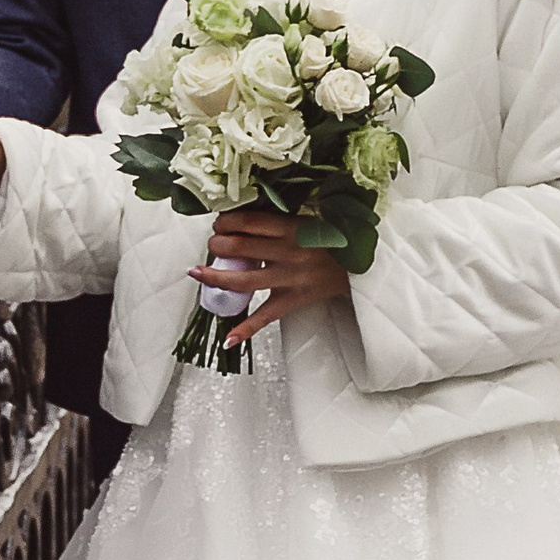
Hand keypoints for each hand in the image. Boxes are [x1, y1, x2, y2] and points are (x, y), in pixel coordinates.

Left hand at [191, 207, 351, 349]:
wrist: (361, 267)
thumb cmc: (333, 241)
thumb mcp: (308, 222)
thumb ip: (278, 222)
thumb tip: (242, 220)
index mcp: (292, 228)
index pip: (248, 221)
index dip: (226, 221)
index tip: (219, 223)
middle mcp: (288, 252)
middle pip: (239, 247)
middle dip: (217, 244)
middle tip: (213, 243)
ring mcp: (289, 279)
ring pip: (243, 280)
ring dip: (215, 277)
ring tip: (197, 272)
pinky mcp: (293, 300)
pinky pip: (265, 317)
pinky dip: (246, 329)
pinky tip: (228, 339)